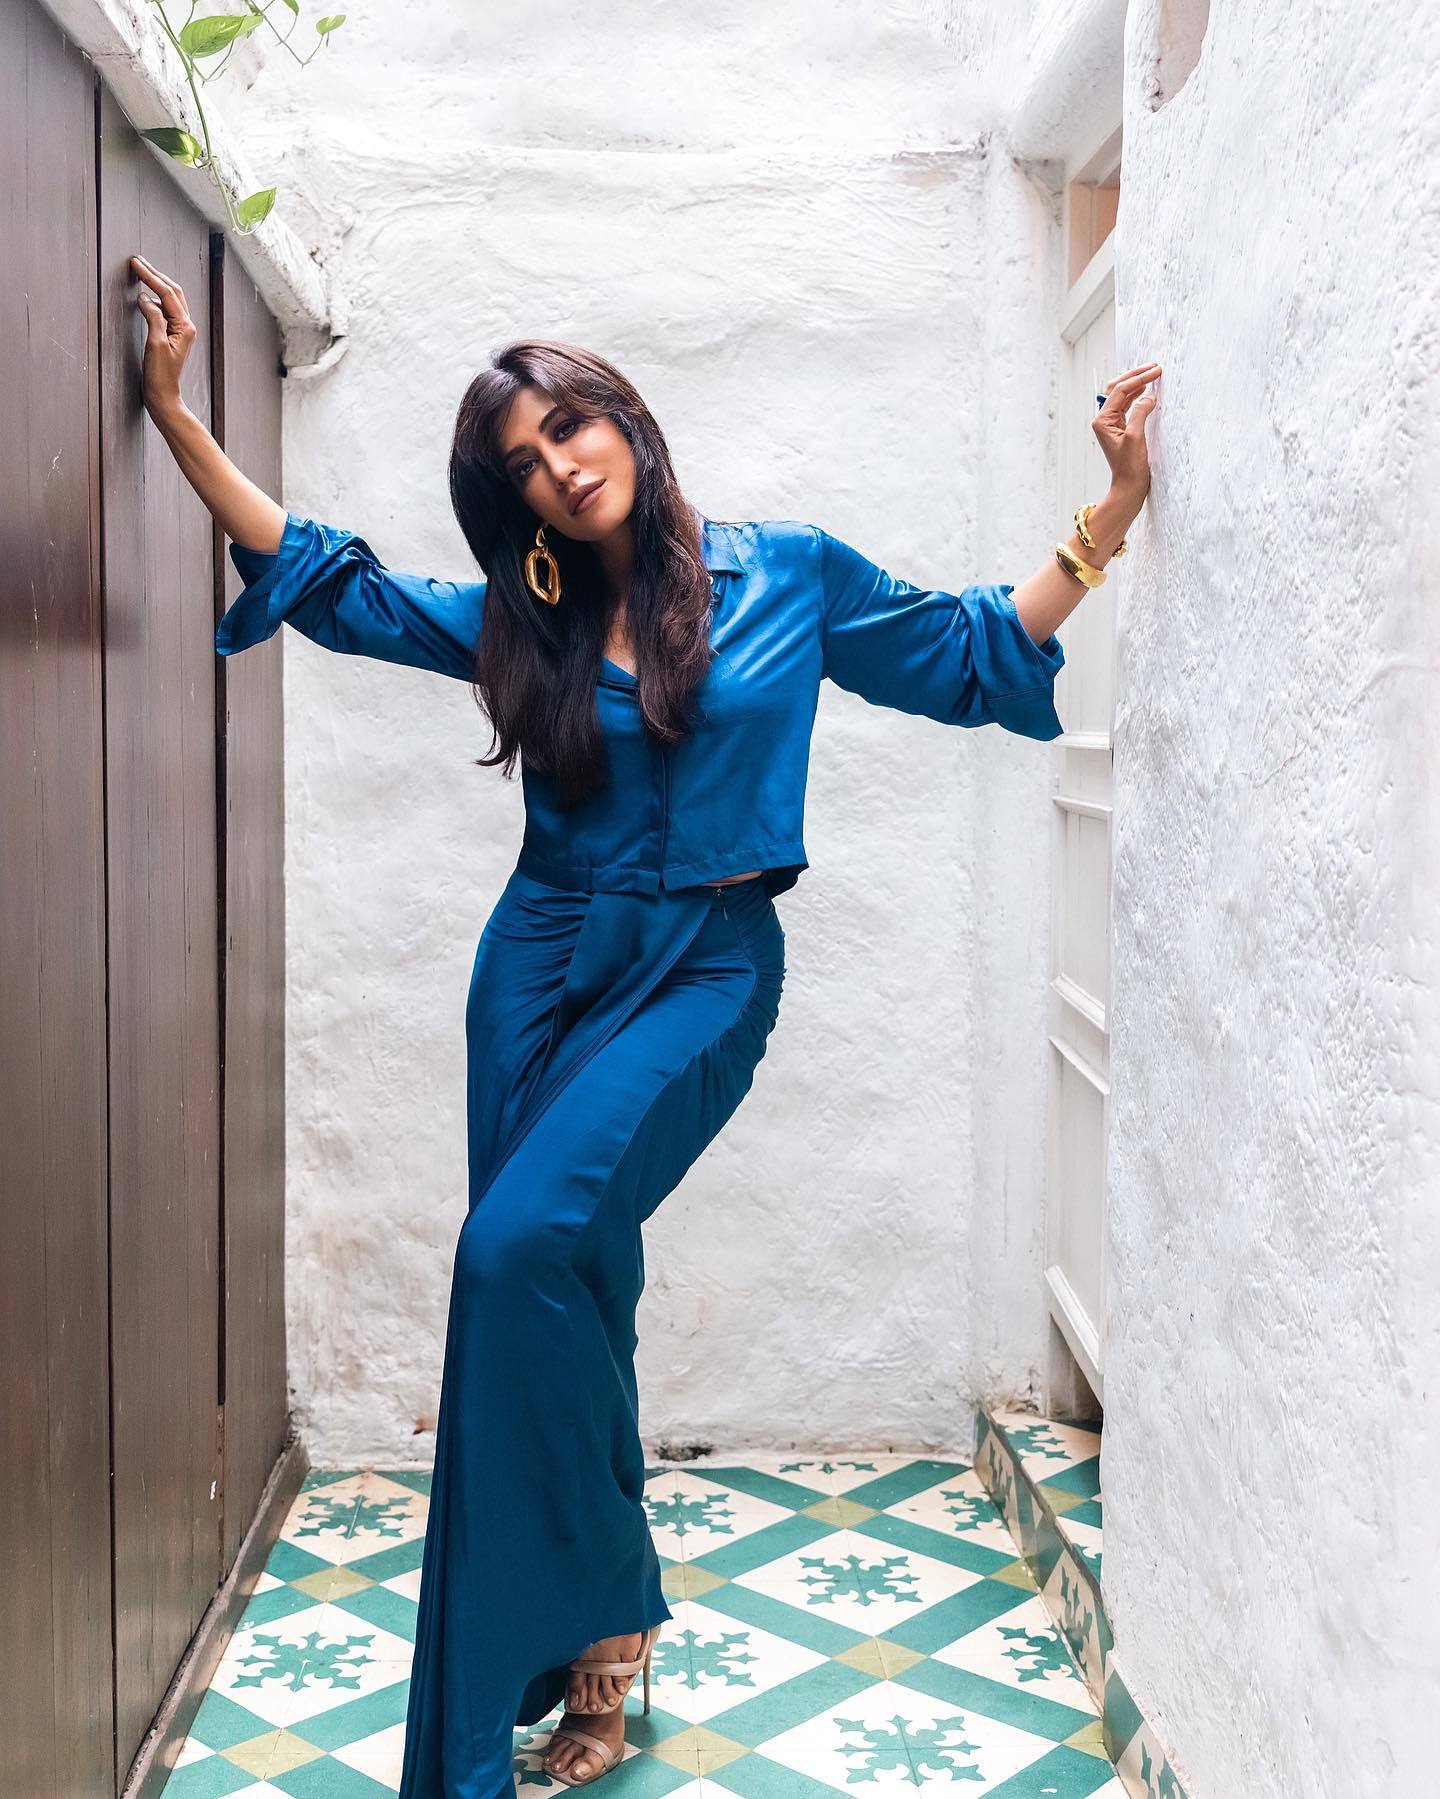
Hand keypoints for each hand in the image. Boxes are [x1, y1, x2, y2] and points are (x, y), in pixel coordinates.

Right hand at [130, 255, 197, 420]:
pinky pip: (164, 310)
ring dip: (155, 284)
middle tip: (138, 261)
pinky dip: (154, 299)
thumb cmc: (160, 375)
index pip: (167, 293)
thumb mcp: (155, 344)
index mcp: (185, 326)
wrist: (163, 394)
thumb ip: (153, 317)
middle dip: (155, 275)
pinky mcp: (172, 335)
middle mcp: (186, 326)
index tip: (136, 263)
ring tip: (140, 272)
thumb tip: (145, 298)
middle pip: (172, 292)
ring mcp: (180, 330)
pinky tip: (143, 297)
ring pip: (169, 299)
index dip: (151, 276)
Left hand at [1093, 360, 1160, 500]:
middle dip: (1136, 376)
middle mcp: (1104, 420)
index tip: (1157, 370)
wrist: (1129, 487)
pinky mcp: (1120, 429)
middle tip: (1155, 366)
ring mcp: (1111, 424)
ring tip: (1153, 373)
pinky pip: (1128, 406)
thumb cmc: (1130, 467)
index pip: (1121, 391)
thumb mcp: (1135, 437)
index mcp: (1102, 420)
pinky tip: (1147, 390)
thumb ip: (1140, 413)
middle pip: (1118, 389)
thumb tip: (1148, 397)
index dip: (1139, 378)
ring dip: (1137, 384)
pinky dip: (1138, 396)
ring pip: (1123, 395)